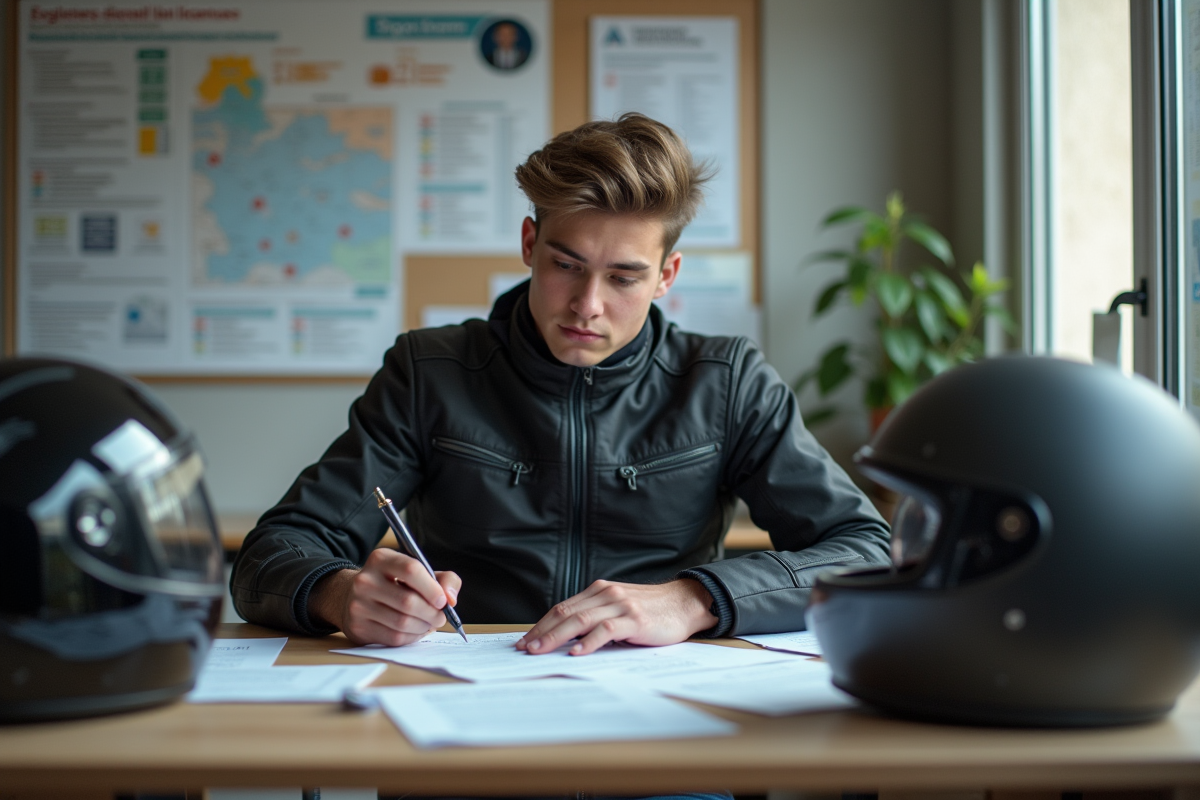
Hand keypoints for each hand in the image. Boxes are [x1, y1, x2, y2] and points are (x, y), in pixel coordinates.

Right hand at [308, 548, 460, 646]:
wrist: (352, 596)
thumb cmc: (394, 583)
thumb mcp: (417, 572)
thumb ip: (443, 579)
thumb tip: (451, 598)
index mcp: (381, 559)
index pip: (411, 569)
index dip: (432, 588)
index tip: (443, 601)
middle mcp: (365, 580)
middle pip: (408, 601)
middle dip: (432, 613)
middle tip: (440, 617)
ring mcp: (358, 604)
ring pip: (402, 622)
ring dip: (423, 627)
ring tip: (429, 624)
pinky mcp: (358, 627)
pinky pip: (393, 638)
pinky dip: (411, 637)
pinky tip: (415, 631)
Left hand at [516, 578, 716, 655]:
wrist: (685, 603)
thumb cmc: (651, 610)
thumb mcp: (619, 608)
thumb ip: (597, 618)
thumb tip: (567, 639)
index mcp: (599, 591)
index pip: (562, 608)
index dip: (541, 624)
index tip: (526, 640)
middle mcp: (606, 594)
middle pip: (565, 613)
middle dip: (542, 632)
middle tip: (525, 649)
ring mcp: (620, 605)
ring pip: (580, 620)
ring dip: (557, 637)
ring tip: (541, 651)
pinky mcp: (634, 619)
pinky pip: (606, 630)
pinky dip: (589, 642)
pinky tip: (577, 652)